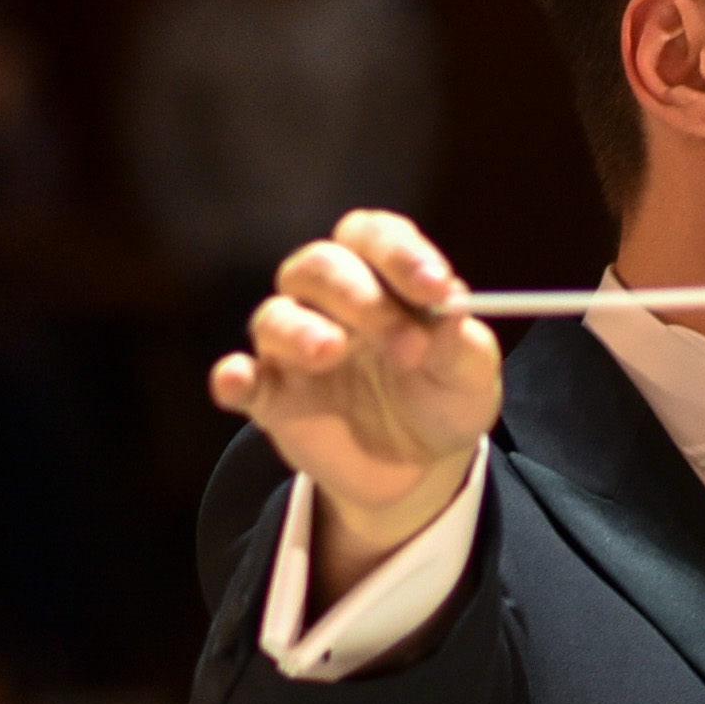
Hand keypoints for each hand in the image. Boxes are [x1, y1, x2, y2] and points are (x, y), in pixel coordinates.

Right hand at [208, 210, 502, 592]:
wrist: (424, 466)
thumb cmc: (443, 397)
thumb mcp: (469, 374)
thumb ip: (461, 343)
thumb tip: (453, 307)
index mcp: (379, 277)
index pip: (372, 236)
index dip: (399, 253)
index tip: (437, 288)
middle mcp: (329, 301)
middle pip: (319, 267)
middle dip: (361, 297)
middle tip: (408, 346)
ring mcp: (295, 349)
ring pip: (275, 316)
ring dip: (300, 329)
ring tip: (331, 351)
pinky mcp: (273, 397)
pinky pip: (242, 380)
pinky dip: (234, 377)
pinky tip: (237, 381)